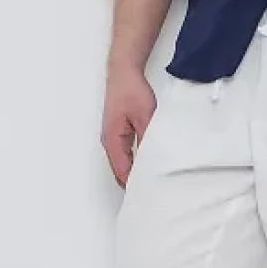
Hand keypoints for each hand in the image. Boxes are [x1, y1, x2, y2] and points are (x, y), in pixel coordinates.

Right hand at [101, 65, 157, 188]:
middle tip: (154, 191)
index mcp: (113, 140)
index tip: (149, 194)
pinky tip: (149, 163)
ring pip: (124, 163)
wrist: (124, 73)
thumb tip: (156, 158)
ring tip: (153, 181)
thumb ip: (149, 138)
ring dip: (136, 172)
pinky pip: (126, 154)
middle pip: (121, 171)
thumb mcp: (146, 116)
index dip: (134, 185)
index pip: (122, 172)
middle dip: (135, 182)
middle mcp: (110, 142)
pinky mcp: (119, 133)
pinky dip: (136, 162)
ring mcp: (113, 138)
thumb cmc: (130, 91)